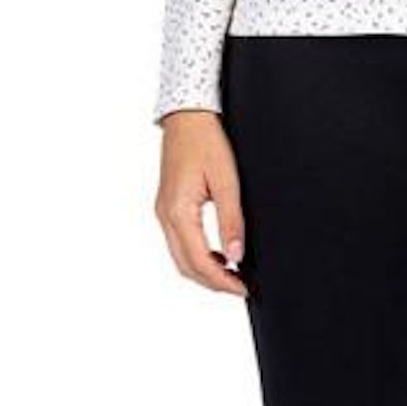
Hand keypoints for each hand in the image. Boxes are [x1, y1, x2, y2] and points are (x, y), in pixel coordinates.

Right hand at [155, 109, 249, 296]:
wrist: (188, 117)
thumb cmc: (207, 142)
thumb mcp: (227, 181)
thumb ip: (231, 221)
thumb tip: (236, 255)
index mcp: (178, 211)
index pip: (199, 261)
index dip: (222, 281)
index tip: (243, 288)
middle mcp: (165, 215)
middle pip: (185, 265)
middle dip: (212, 282)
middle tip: (240, 287)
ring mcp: (163, 212)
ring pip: (180, 257)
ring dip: (204, 271)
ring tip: (232, 274)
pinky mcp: (167, 207)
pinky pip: (178, 242)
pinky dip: (197, 256)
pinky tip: (217, 254)